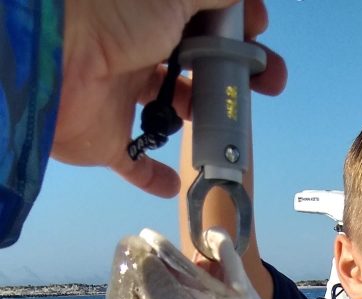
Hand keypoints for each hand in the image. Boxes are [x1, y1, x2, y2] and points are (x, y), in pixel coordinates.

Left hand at [53, 0, 286, 195]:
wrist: (57, 62)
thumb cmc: (115, 17)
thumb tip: (241, 0)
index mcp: (153, 14)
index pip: (205, 20)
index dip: (237, 27)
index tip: (261, 35)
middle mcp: (139, 51)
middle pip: (197, 66)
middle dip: (235, 76)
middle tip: (271, 85)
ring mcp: (121, 96)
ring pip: (171, 111)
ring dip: (202, 121)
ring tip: (229, 129)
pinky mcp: (106, 139)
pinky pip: (134, 163)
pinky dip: (155, 176)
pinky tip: (178, 184)